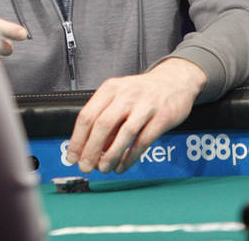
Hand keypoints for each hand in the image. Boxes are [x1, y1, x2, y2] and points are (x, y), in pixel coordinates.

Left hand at [66, 58, 205, 173]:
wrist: (176, 80)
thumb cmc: (142, 92)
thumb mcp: (119, 96)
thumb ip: (105, 118)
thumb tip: (88, 149)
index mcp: (111, 88)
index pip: (87, 115)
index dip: (77, 140)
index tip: (72, 157)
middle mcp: (127, 94)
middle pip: (103, 125)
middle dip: (91, 150)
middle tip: (86, 167)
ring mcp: (146, 105)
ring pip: (124, 134)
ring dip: (111, 156)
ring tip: (104, 169)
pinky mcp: (162, 117)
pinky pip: (143, 141)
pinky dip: (130, 157)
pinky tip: (122, 165)